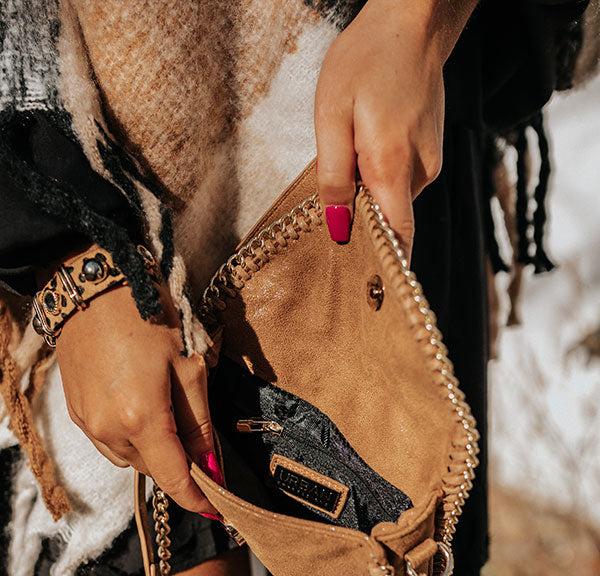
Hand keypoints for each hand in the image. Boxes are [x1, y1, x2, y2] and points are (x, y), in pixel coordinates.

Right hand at [56, 282, 220, 515]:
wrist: (93, 283)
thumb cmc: (148, 315)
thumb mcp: (188, 366)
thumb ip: (200, 423)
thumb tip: (211, 468)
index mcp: (141, 419)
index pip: (174, 478)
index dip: (199, 498)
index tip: (220, 510)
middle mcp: (108, 430)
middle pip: (154, 470)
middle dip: (180, 464)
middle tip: (203, 442)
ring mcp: (87, 423)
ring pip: (131, 459)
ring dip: (155, 451)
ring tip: (170, 415)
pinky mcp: (75, 412)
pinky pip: (110, 442)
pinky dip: (132, 438)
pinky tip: (143, 407)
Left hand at [315, 0, 476, 257]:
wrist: (413, 23)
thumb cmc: (366, 61)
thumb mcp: (332, 115)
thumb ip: (333, 176)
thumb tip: (338, 228)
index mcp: (392, 167)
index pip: (397, 240)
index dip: (383, 268)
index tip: (369, 295)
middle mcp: (420, 172)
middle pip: (391, 223)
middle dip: (364, 230)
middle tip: (333, 229)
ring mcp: (430, 163)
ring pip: (393, 201)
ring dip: (370, 197)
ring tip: (349, 168)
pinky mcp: (430, 154)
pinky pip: (401, 182)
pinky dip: (381, 180)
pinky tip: (365, 153)